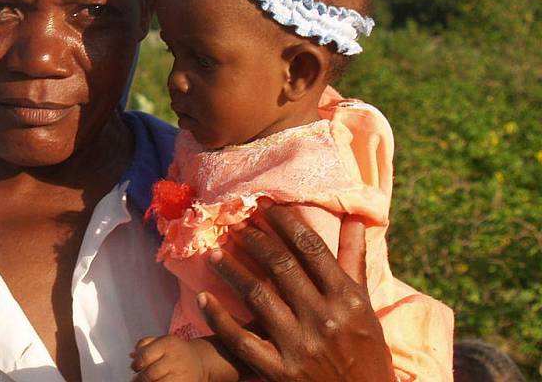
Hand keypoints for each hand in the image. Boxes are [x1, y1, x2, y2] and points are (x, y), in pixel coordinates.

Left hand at [131, 335, 209, 381]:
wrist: (199, 361)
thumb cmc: (176, 351)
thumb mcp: (162, 341)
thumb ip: (145, 344)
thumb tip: (132, 355)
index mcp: (168, 343)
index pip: (145, 355)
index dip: (136, 364)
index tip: (134, 367)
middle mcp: (175, 358)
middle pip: (150, 373)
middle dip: (140, 379)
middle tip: (136, 380)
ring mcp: (180, 373)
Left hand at [199, 199, 394, 380]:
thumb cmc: (365, 350)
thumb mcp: (364, 305)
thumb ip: (354, 260)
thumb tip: (356, 219)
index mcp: (346, 298)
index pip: (310, 248)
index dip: (284, 221)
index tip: (264, 205)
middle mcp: (323, 318)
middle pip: (280, 265)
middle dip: (253, 239)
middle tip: (233, 222)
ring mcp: (299, 346)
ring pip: (257, 295)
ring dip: (231, 269)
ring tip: (213, 252)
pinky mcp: (280, 371)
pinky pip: (241, 340)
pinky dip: (219, 318)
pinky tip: (203, 298)